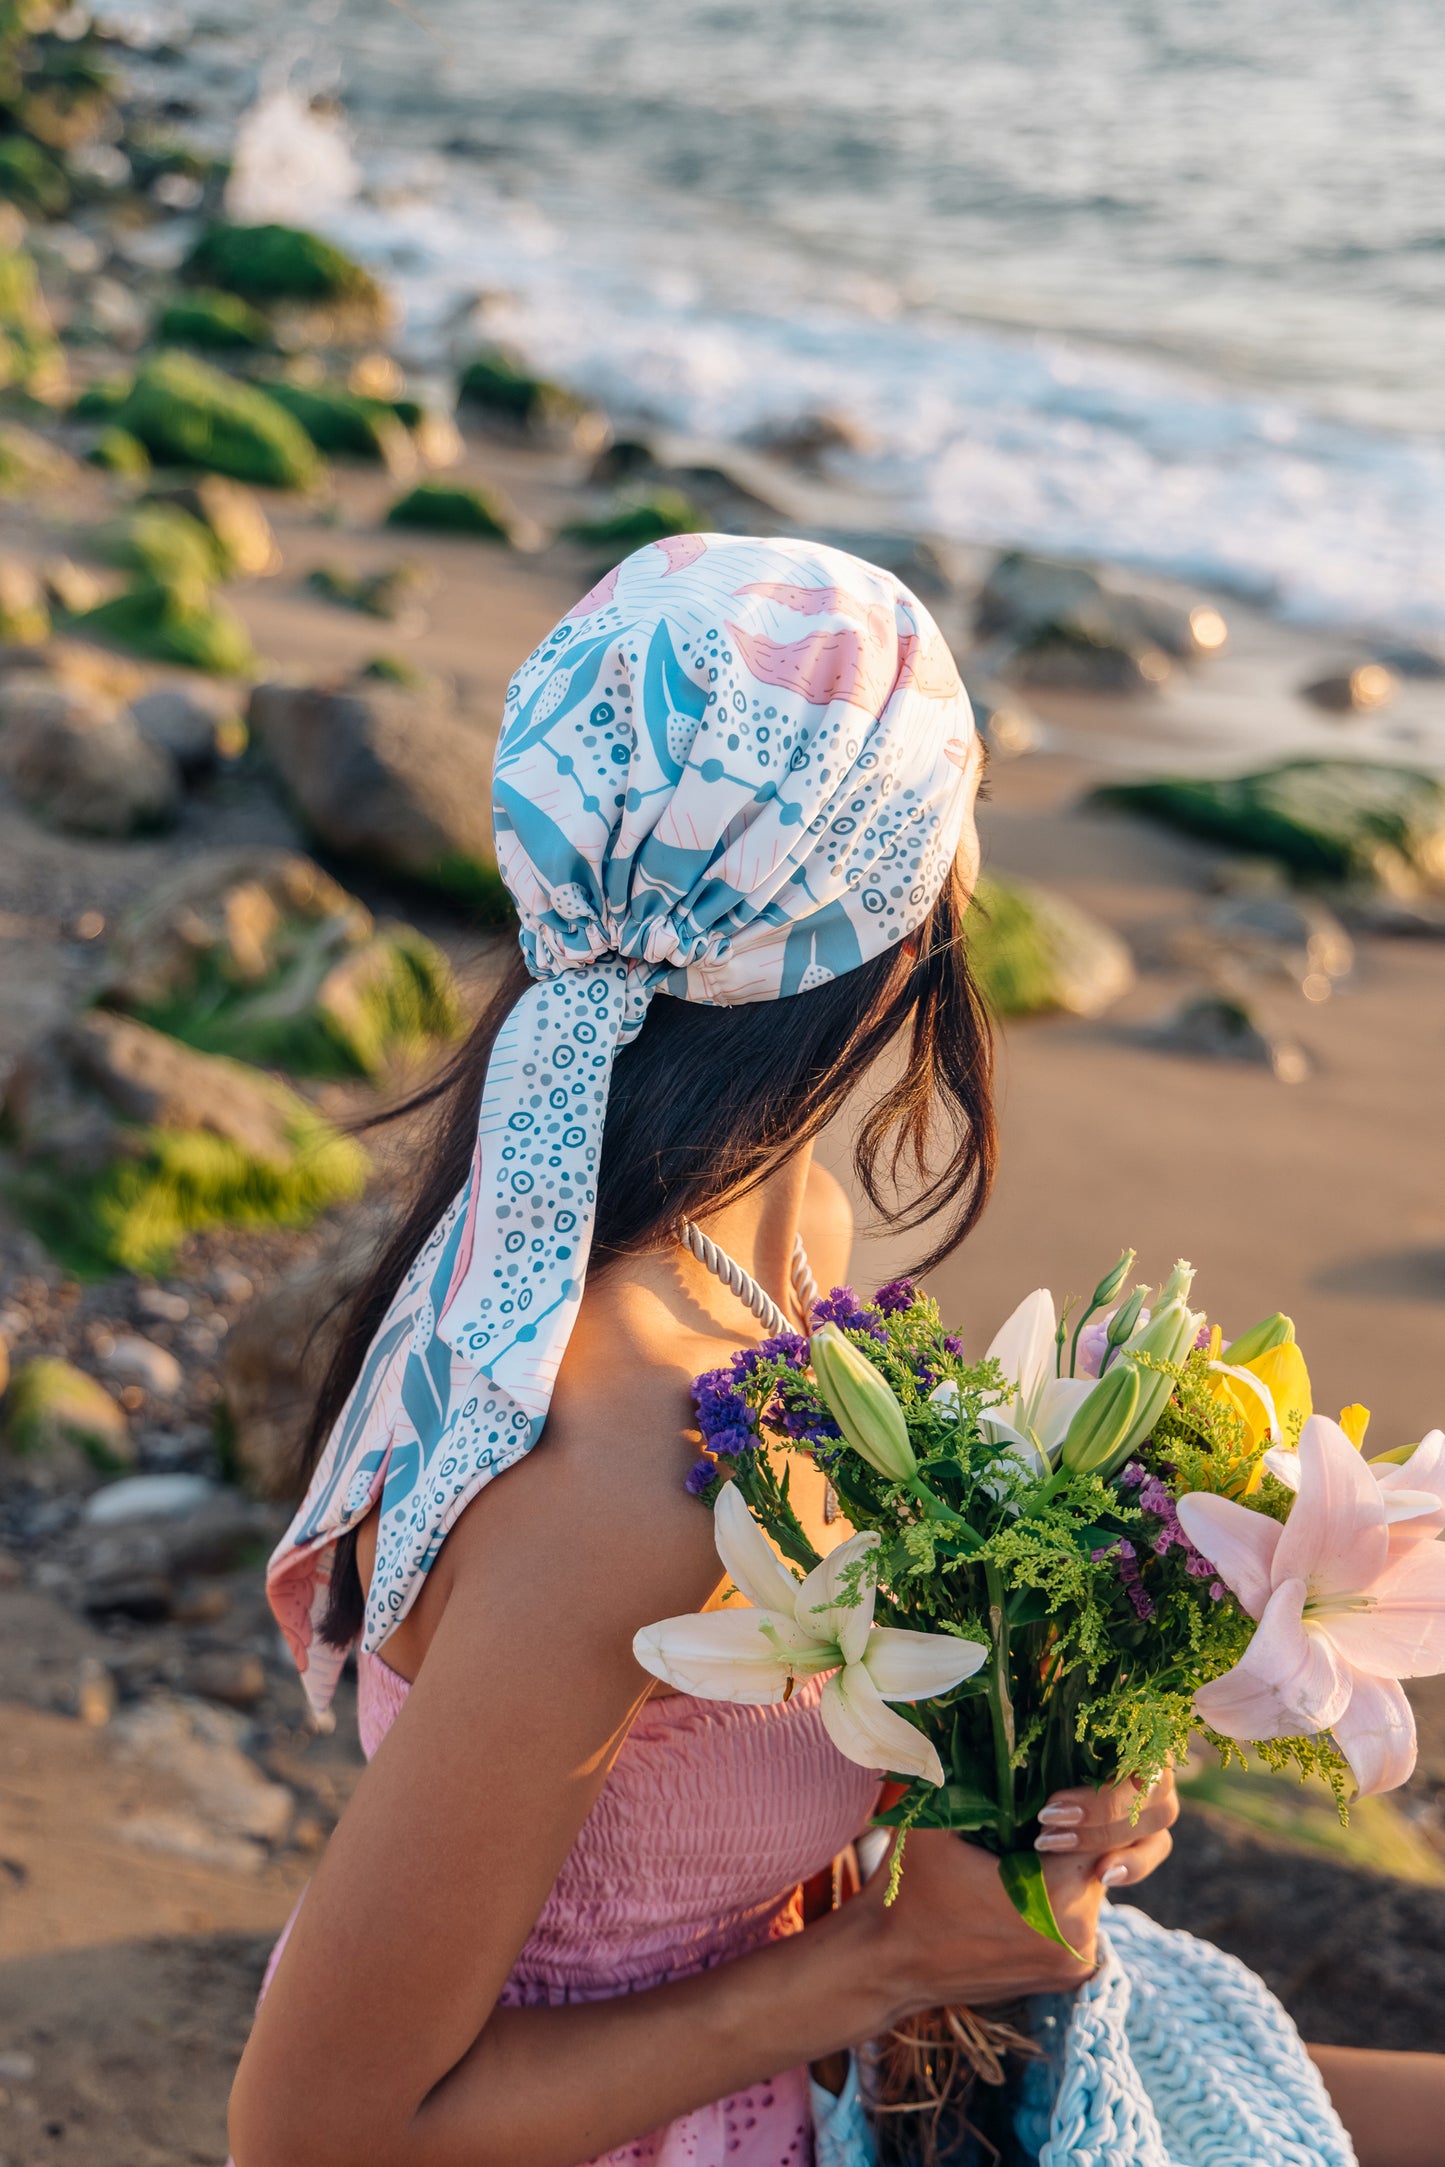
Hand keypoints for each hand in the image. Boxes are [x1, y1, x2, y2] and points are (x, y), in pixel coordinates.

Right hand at [849, 1770, 1178, 2025]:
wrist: (888, 1965)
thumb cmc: (907, 1884)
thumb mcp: (934, 1818)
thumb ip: (965, 1766)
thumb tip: (978, 1701)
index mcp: (1058, 1899)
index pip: (1106, 1828)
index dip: (1087, 1797)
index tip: (1050, 1787)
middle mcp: (1081, 1937)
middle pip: (1109, 1853)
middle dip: (1089, 1823)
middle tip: (1045, 1805)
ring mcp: (1078, 1961)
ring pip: (1098, 1880)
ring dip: (1078, 1853)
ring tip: (1037, 1831)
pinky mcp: (1070, 1973)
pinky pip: (1085, 1911)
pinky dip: (1067, 1884)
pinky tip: (1033, 1865)